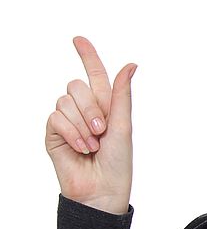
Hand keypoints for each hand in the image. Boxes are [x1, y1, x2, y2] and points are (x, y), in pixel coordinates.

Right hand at [45, 37, 136, 214]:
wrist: (102, 189)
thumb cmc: (118, 162)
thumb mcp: (123, 125)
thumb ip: (122, 94)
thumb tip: (130, 64)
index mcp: (105, 105)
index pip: (94, 74)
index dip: (87, 56)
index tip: (78, 39)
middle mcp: (84, 110)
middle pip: (77, 85)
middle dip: (91, 107)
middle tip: (102, 130)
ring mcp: (67, 121)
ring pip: (65, 101)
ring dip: (82, 124)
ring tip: (93, 144)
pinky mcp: (53, 134)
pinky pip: (55, 117)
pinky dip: (71, 132)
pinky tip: (81, 147)